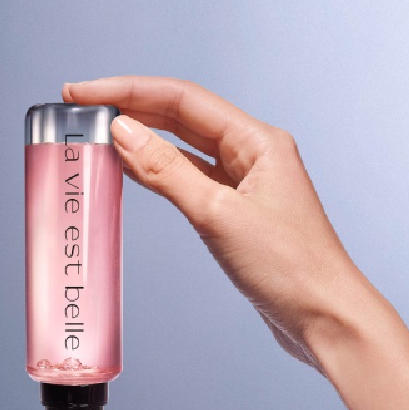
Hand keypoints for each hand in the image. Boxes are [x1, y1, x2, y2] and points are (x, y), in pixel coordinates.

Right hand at [63, 76, 362, 369]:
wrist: (324, 318)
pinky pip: (193, 181)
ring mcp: (247, 185)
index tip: (85, 92)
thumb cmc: (291, 269)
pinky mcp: (239, 215)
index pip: (182, 100)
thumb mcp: (219, 216)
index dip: (128, 91)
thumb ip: (168, 173)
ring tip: (100, 133)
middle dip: (132, 109)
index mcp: (258, 142)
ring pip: (186, 150)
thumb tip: (124, 133)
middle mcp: (254, 156)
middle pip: (182, 118)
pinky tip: (136, 170)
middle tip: (83, 108)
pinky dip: (161, 174)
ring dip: (144, 139)